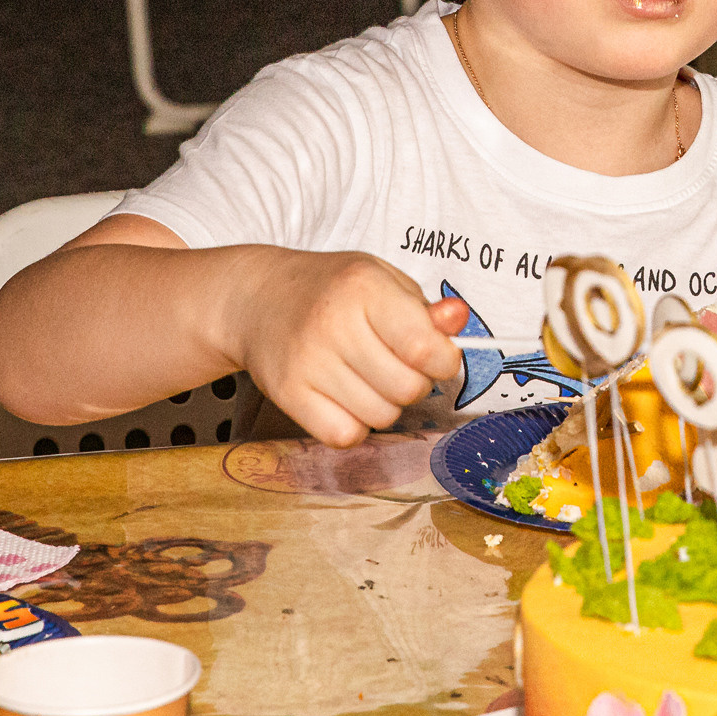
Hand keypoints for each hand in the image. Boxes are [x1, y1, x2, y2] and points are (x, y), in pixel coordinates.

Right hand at [230, 249, 466, 446]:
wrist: (258, 298)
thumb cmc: (331, 289)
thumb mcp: (382, 280)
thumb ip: (424, 308)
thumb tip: (458, 320)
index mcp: (364, 287)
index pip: (425, 348)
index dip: (444, 361)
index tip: (438, 356)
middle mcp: (334, 324)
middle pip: (408, 389)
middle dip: (415, 382)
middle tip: (396, 364)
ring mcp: (307, 362)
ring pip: (381, 416)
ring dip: (385, 404)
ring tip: (366, 376)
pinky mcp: (287, 394)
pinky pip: (346, 435)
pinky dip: (354, 424)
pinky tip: (343, 397)